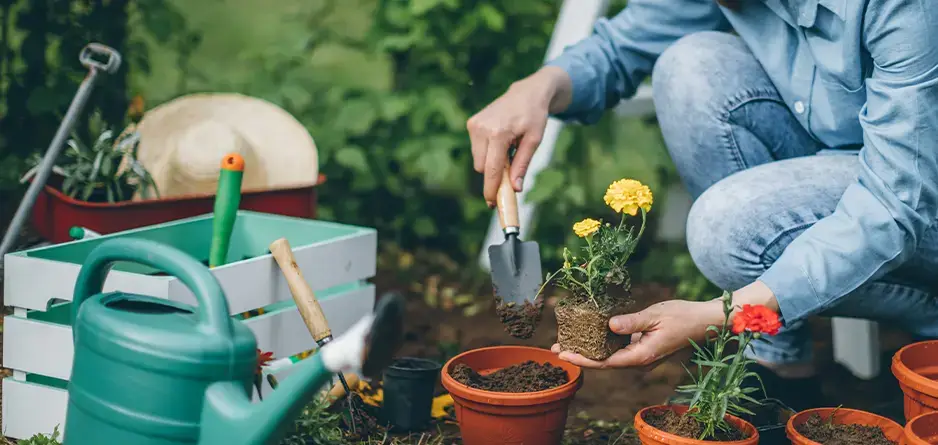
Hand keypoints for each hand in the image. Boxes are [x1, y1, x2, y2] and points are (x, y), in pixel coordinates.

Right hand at [466, 66, 571, 205]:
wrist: (526, 92)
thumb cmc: (534, 116)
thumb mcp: (534, 141)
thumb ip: (522, 165)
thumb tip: (516, 188)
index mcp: (498, 133)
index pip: (491, 169)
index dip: (491, 189)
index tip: (492, 203)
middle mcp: (482, 129)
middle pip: (482, 167)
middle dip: (494, 175)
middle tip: (510, 173)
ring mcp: (474, 125)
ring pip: (478, 160)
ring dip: (491, 162)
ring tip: (509, 149)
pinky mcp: (472, 123)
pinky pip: (477, 149)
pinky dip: (488, 152)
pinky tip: (501, 140)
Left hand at [552, 281, 778, 368]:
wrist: (705, 321)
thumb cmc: (683, 317)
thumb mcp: (655, 315)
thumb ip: (632, 322)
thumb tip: (609, 324)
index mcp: (641, 356)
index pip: (605, 362)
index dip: (582, 359)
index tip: (563, 354)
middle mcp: (639, 358)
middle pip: (603, 360)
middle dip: (580, 355)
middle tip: (556, 346)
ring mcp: (641, 353)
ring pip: (609, 354)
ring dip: (589, 348)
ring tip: (567, 340)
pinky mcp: (643, 345)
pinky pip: (618, 346)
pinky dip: (603, 340)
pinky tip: (590, 331)